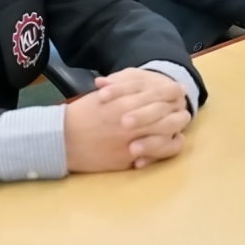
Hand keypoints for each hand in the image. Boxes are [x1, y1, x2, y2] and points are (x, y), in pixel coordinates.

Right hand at [64, 69, 189, 172]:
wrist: (62, 139)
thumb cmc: (82, 113)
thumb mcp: (104, 95)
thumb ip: (125, 90)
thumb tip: (146, 86)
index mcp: (124, 101)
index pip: (158, 93)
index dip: (171, 90)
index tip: (177, 89)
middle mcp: (131, 120)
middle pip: (167, 112)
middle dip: (178, 108)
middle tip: (183, 106)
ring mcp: (131, 141)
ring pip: (166, 132)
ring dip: (177, 126)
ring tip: (180, 123)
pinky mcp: (129, 158)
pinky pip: (157, 153)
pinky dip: (168, 146)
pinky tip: (173, 141)